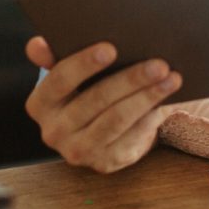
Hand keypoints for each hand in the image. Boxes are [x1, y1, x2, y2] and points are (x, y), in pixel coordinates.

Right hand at [23, 36, 180, 172]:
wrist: (94, 129)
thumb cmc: (82, 89)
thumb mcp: (67, 72)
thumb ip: (52, 56)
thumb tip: (37, 45)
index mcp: (40, 104)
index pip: (60, 80)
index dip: (84, 63)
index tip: (111, 48)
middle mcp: (53, 132)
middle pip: (95, 100)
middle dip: (130, 80)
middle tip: (159, 64)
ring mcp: (78, 151)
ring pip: (117, 120)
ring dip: (147, 97)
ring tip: (171, 79)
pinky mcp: (104, 163)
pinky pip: (130, 137)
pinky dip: (151, 117)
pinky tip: (168, 100)